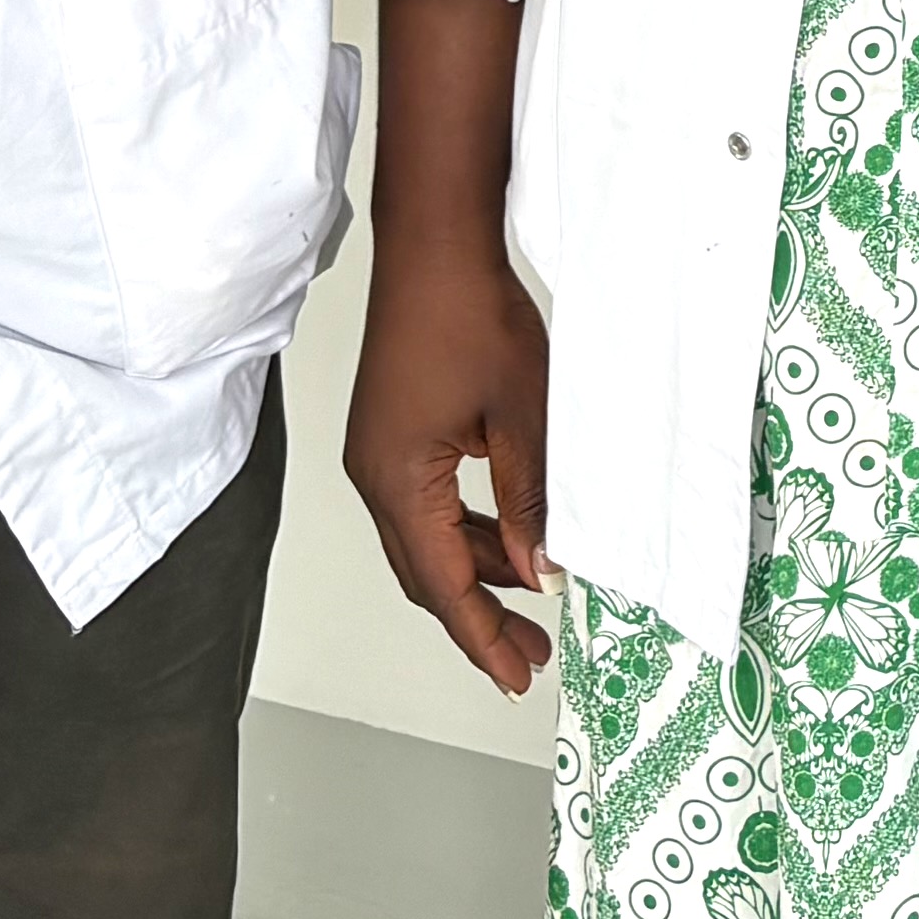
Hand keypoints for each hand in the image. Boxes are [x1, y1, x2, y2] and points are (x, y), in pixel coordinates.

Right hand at [347, 222, 557, 695]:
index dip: (482, 636)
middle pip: (426, 573)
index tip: (517, 674)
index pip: (443, 585)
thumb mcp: (523, 417)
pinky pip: (427, 503)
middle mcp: (374, 477)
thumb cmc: (471, 313)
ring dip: (476, 570)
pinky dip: (467, 529)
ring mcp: (378, 454)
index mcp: (397, 482)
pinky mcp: (392, 433)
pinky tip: (510, 533)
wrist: (435, 244)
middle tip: (531, 653)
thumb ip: (530, 501)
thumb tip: (544, 571)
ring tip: (534, 593)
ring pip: (427, 539)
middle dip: (479, 617)